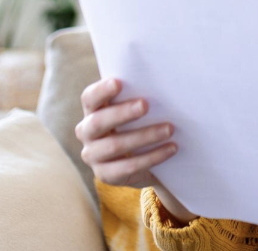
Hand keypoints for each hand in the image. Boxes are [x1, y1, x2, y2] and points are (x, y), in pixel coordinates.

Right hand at [75, 77, 194, 220]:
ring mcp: (93, 156)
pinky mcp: (105, 175)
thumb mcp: (137, 110)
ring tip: (169, 129)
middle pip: (98, 122)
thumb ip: (139, 97)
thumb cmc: (141, 124)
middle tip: (146, 105)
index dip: (102, 90)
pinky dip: (152, 157)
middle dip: (123, 113)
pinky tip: (171, 148)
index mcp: (92, 111)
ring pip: (115, 146)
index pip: (89, 98)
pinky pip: (128, 167)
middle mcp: (86, 133)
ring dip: (144, 136)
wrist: (146, 161)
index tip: (119, 83)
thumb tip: (162, 82)